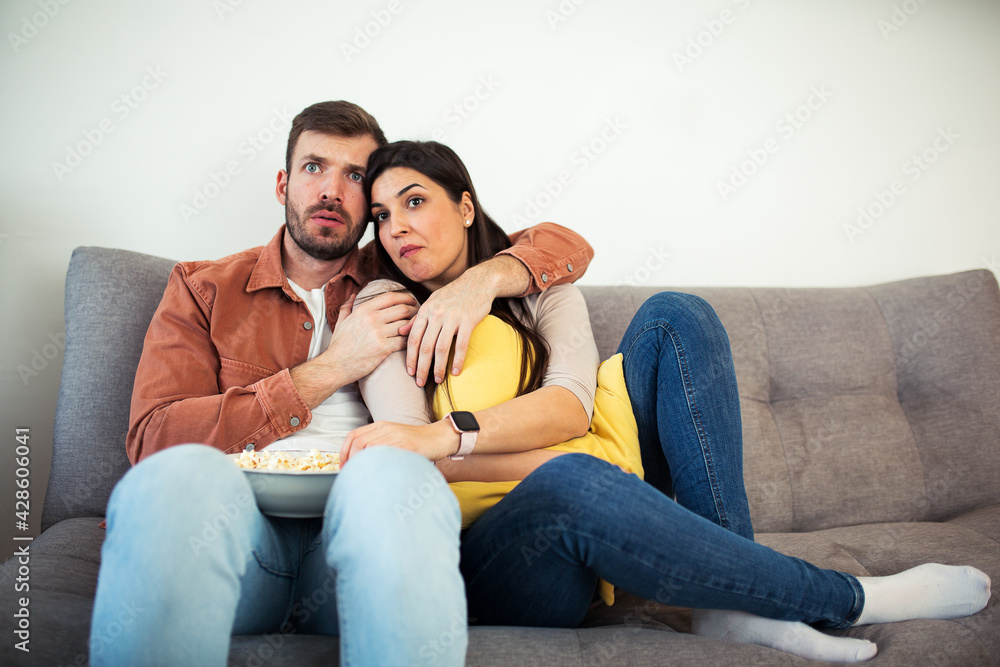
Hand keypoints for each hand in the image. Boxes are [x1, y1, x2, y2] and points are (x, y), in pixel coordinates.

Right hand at [291, 291, 417, 408]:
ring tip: (418, 329)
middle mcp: (372, 319)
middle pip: (402, 309)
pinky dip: (410, 341)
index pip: (390, 297)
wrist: (335, 366)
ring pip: (406, 325)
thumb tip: (353, 294)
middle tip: (419, 316)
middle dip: (414, 311)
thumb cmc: (339, 346)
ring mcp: (378, 333)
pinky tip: (412, 343)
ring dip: (414, 327)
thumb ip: (348, 306)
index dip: (405, 297)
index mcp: (363, 310)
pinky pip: (404, 341)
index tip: (412, 301)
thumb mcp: (341, 322)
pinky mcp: (383, 348)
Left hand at [341, 419, 455, 464]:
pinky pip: (387, 454)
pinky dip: (378, 465)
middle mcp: (386, 428)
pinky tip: (377, 475)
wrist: (439, 437)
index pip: (353, 435)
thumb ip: (378, 445)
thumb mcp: (394, 438)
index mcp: (381, 426)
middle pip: (358, 443)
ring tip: (362, 477)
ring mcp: (397, 436)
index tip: (343, 467)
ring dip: (362, 464)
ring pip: (369, 448)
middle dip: (351, 461)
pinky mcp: (408, 445)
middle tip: (351, 475)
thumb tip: (360, 464)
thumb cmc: (416, 442)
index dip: (344, 452)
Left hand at [402, 274, 492, 386]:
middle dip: (421, 367)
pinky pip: (461, 344)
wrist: (477, 282)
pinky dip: (458, 360)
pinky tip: (455, 371)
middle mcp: (437, 314)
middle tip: (420, 382)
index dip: (410, 357)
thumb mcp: (431, 302)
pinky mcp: (468, 321)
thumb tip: (401, 331)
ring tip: (438, 380)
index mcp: (426, 310)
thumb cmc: (452, 294)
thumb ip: (417, 318)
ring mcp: (453, 317)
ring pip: (441, 348)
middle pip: (425, 346)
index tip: (409, 372)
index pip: (413, 338)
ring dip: (439, 367)